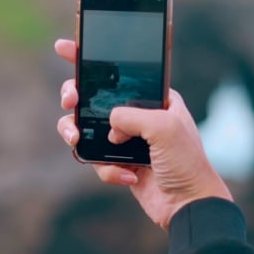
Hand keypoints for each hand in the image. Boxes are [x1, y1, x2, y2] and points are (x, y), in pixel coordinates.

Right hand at [54, 39, 232, 230]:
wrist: (189, 205)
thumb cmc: (186, 162)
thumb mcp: (164, 126)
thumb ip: (131, 115)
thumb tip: (110, 123)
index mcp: (154, 98)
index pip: (118, 70)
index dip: (88, 58)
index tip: (63, 48)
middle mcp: (137, 115)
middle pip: (91, 96)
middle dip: (75, 97)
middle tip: (70, 101)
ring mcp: (125, 139)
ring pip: (85, 127)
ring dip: (77, 132)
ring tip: (77, 139)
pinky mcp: (118, 163)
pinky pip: (95, 159)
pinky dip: (107, 169)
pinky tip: (129, 176)